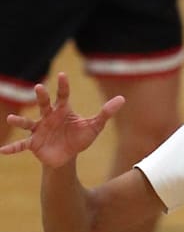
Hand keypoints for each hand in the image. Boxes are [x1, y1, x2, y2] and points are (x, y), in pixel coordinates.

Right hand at [0, 73, 124, 167]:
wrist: (67, 156)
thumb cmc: (79, 138)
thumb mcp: (94, 126)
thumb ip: (106, 113)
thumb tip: (122, 99)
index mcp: (62, 111)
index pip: (63, 95)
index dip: (63, 86)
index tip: (62, 75)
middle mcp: (48, 117)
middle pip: (44, 104)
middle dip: (41, 96)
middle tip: (38, 87)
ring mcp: (39, 129)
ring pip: (27, 122)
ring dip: (20, 120)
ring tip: (12, 118)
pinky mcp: (34, 143)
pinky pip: (21, 144)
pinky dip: (12, 148)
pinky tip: (1, 151)